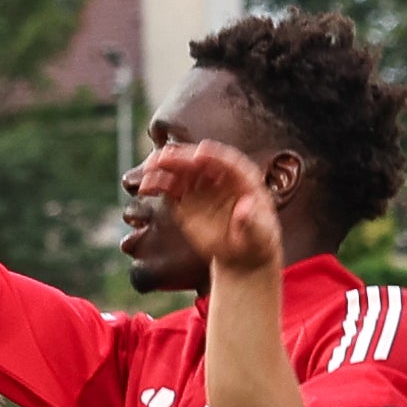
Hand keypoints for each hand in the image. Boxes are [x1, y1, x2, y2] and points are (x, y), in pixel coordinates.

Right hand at [126, 141, 280, 276]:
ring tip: (149, 169)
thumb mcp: (260, 233)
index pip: (228, 161)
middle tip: (164, 157)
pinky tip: (146, 186)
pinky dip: (157, 184)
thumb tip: (244, 209)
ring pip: (180, 170)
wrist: (241, 252)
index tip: (200, 154)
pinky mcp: (184, 199)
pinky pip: (169, 187)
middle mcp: (218, 177)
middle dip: (182, 157)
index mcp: (242, 179)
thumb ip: (252, 221)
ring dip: (164, 166)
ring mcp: (199, 187)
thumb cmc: (256, 239)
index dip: (214, 156)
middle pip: (199, 161)